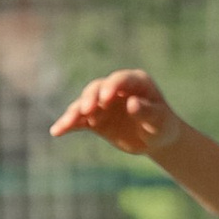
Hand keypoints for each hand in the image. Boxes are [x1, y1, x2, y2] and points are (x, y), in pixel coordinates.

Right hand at [48, 66, 178, 158]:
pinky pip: (79, 121)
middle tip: (86, 110)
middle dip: (90, 98)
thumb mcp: (159, 121)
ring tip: (66, 124)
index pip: (120, 79)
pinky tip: (57, 131)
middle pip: (97, 88)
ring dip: (74, 113)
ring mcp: (102, 104)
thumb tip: (132, 103)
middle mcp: (115, 89)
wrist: (155, 140)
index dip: (111, 86)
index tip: (105, 98)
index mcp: (135, 82)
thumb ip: (147, 111)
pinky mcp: (94, 119)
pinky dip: (68, 125)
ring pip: (84, 104)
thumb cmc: (162, 126)